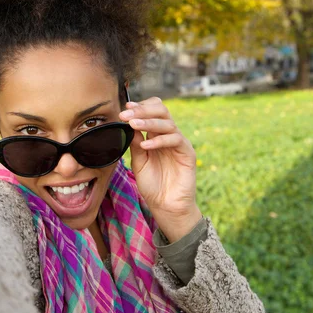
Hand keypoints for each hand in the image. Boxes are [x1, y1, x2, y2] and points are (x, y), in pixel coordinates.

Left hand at [119, 97, 201, 242]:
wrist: (165, 205)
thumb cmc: (152, 185)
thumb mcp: (138, 161)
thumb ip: (135, 143)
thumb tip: (127, 124)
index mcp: (156, 135)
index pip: (153, 112)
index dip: (140, 107)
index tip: (125, 108)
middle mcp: (168, 136)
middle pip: (161, 111)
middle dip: (143, 110)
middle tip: (126, 114)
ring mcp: (179, 143)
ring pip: (167, 123)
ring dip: (148, 122)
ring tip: (133, 124)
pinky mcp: (187, 153)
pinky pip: (175, 139)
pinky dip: (159, 140)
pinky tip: (146, 144)